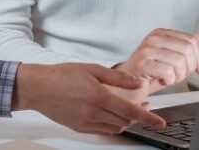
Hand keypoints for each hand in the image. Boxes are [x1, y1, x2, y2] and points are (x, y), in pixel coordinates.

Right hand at [12, 62, 166, 134]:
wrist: (38, 88)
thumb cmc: (61, 75)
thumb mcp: (92, 69)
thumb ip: (117, 78)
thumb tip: (138, 83)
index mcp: (98, 96)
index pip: (130, 111)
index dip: (148, 117)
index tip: (160, 122)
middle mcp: (93, 113)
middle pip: (125, 121)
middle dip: (138, 115)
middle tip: (144, 105)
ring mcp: (86, 123)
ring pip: (116, 128)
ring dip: (126, 121)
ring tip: (129, 109)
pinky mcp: (80, 128)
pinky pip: (103, 131)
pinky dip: (113, 125)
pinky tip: (112, 114)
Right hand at [117, 29, 198, 90]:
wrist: (127, 86)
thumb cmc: (149, 73)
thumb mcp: (173, 59)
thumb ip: (188, 47)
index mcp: (162, 33)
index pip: (191, 40)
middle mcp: (154, 38)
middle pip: (188, 49)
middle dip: (189, 68)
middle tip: (180, 75)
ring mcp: (147, 50)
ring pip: (179, 61)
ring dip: (179, 76)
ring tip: (169, 78)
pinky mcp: (142, 64)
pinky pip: (168, 72)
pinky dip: (169, 81)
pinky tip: (161, 80)